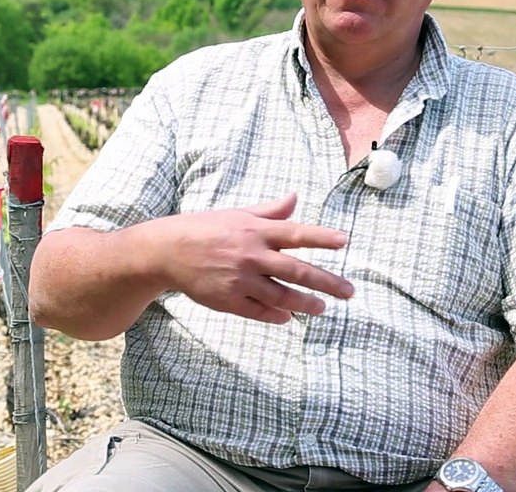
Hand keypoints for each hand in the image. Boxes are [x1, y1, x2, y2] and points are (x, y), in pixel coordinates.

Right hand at [159, 193, 352, 323]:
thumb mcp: (237, 214)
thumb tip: (294, 198)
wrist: (166, 251)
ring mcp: (240, 280)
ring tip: (321, 308)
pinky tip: (288, 316)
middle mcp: (252, 255)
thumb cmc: (204, 228)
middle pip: (297, 271)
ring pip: (282, 296)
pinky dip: (276, 316)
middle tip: (349, 291)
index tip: (344, 242)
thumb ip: (269, 211)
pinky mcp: (228, 300)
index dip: (322, 238)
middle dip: (327, 282)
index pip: (296, 234)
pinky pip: (259, 311)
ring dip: (305, 303)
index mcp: (255, 231)